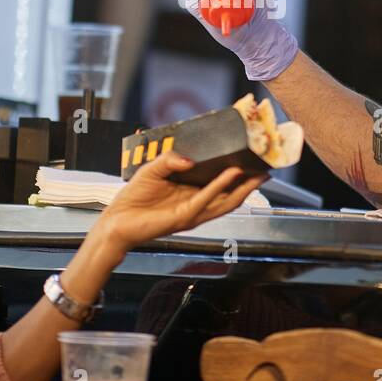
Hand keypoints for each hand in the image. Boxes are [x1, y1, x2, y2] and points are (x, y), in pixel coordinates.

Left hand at [95, 151, 267, 252]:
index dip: (237, 175)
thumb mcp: (153, 169)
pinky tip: (229, 175)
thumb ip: (171, 159)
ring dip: (242, 187)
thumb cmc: (133, 199)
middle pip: (230, 197)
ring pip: (225, 202)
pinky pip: (206, 200)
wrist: (116, 221)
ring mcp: (192, 214)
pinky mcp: (183, 217)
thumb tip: (192, 159)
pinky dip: (219, 187)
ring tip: (255, 173)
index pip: (220, 185)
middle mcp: (196, 206)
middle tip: (265, 170)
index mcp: (191, 194)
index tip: (251, 162)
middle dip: (250, 185)